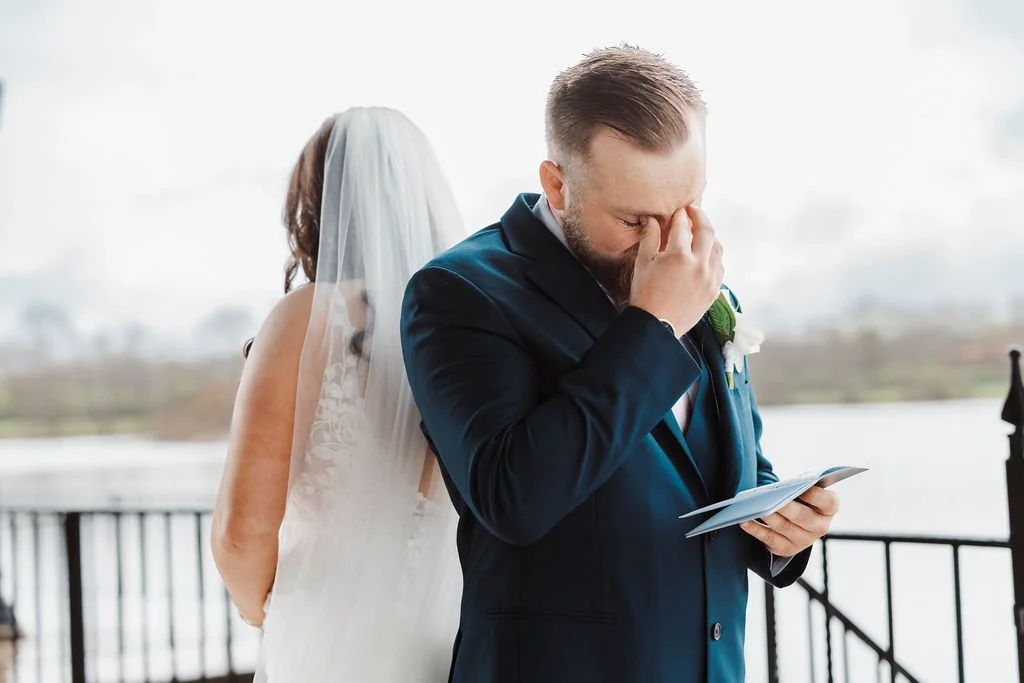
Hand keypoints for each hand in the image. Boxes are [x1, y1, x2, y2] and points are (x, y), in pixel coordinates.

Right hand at [629, 205, 723, 335]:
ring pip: (718, 248)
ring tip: (701, 232)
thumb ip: (650, 238)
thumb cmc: (645, 295)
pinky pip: (720, 267)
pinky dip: (714, 257)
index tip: (678, 210)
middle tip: (693, 210)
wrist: (656, 326)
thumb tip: (652, 220)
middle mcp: (698, 265)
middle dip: (700, 216)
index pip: (682, 226)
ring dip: (710, 236)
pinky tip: (705, 255)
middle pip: (707, 231)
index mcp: (678, 256)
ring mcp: (709, 278)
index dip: (679, 215)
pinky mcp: (714, 291)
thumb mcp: (643, 264)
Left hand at [739, 486, 839, 556]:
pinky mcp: (787, 549)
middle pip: (803, 517)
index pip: (828, 502)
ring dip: (768, 517)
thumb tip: (788, 484)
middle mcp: (820, 527)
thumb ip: (802, 484)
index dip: (814, 494)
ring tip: (753, 508)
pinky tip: (745, 521)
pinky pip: (769, 539)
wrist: (796, 521)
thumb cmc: (800, 498)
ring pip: (784, 528)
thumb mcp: (805, 489)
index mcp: (829, 509)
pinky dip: (756, 530)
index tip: (799, 486)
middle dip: (785, 507)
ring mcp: (804, 540)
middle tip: (770, 499)